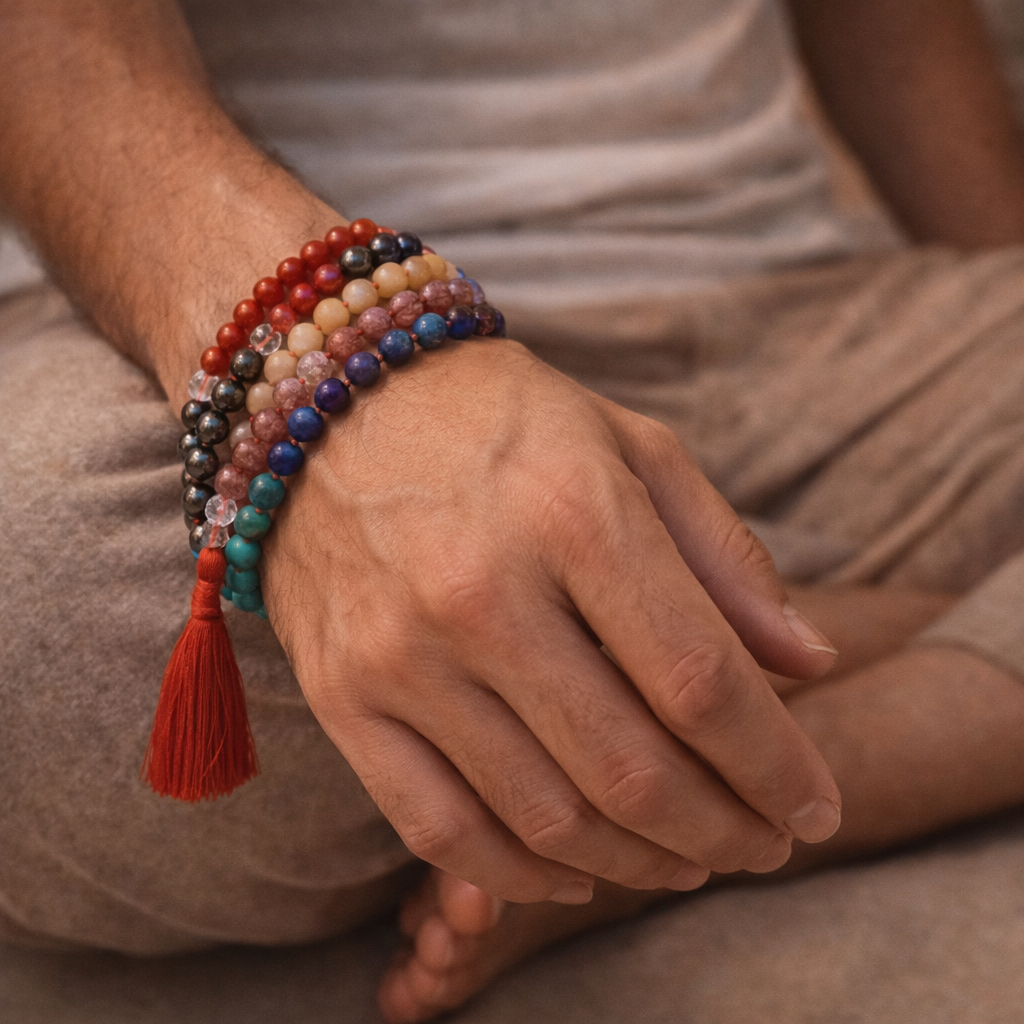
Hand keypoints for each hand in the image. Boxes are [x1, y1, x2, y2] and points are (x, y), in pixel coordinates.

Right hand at [264, 338, 841, 902]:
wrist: (332, 398)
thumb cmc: (500, 417)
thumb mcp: (631, 446)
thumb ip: (726, 556)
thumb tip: (812, 664)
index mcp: (574, 513)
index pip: (701, 680)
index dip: (775, 765)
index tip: (817, 807)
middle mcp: (481, 593)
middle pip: (630, 769)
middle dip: (724, 831)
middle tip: (765, 844)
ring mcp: (400, 654)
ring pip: (543, 818)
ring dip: (638, 861)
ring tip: (688, 860)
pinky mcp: (342, 694)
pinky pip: (438, 828)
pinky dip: (521, 876)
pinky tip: (577, 873)